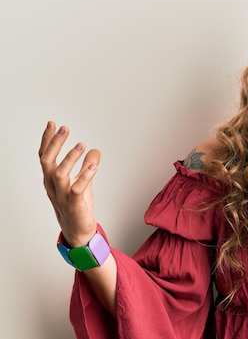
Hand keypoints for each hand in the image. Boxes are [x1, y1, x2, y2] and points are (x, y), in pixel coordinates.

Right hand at [39, 121, 100, 246]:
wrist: (78, 232)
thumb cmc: (77, 207)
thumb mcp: (83, 183)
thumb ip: (87, 166)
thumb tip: (94, 150)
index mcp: (52, 180)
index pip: (45, 157)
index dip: (47, 140)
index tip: (52, 124)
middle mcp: (53, 187)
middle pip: (48, 162)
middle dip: (55, 144)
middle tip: (64, 129)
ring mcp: (63, 197)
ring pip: (59, 174)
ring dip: (69, 158)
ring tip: (81, 145)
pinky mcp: (74, 205)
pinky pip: (77, 189)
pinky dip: (84, 177)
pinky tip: (92, 167)